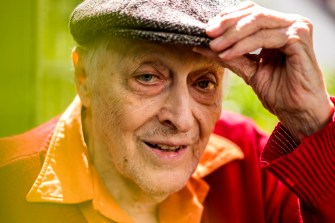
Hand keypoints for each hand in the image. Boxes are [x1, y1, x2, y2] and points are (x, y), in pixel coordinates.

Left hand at [194, 1, 333, 141]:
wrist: (297, 111)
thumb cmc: (278, 92)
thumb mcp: (248, 69)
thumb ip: (229, 55)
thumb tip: (203, 46)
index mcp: (279, 28)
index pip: (250, 13)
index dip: (228, 18)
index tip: (206, 30)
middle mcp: (289, 24)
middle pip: (252, 13)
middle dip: (226, 24)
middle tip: (207, 34)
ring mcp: (296, 29)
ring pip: (256, 23)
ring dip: (231, 35)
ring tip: (214, 46)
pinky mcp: (298, 38)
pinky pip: (263, 38)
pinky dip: (242, 46)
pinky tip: (227, 55)